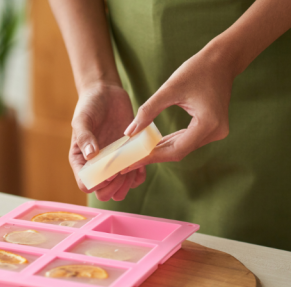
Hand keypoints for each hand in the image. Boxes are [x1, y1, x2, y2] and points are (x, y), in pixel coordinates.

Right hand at [70, 83, 146, 200]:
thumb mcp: (82, 119)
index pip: (85, 184)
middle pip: (103, 193)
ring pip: (120, 189)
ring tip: (133, 168)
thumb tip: (90, 156)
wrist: (106, 93)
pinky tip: (141, 162)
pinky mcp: (128, 157)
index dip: (98, 183)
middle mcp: (97, 166)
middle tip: (122, 173)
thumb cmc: (89, 105)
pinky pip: (134, 176)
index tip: (109, 171)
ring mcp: (113, 163)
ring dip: (127, 185)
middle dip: (113, 188)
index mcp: (81, 160)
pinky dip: (139, 174)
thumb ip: (84, 137)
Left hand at [121, 49, 233, 173]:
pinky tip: (153, 143)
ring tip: (137, 153)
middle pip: (179, 152)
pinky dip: (170, 142)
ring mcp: (216, 132)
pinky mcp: (212, 128)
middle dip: (153, 155)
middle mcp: (215, 132)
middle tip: (130, 161)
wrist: (222, 60)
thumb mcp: (169, 89)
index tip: (132, 162)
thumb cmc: (197, 70)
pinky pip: (187, 140)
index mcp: (208, 124)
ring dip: (160, 150)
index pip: (175, 150)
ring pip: (182, 148)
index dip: (152, 157)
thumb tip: (129, 132)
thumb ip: (147, 111)